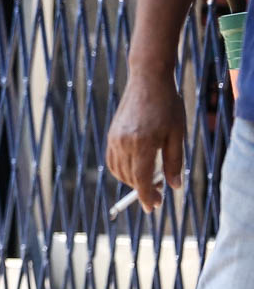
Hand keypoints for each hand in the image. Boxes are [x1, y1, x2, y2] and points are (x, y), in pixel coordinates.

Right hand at [105, 69, 186, 211]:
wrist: (148, 80)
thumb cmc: (168, 106)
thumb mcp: (177, 135)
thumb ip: (175, 162)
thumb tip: (174, 186)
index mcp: (143, 143)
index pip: (141, 179)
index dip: (147, 196)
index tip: (153, 208)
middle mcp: (124, 143)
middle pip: (129, 177)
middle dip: (143, 189)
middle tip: (161, 192)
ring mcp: (115, 138)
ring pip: (119, 171)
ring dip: (132, 180)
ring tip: (150, 179)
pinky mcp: (111, 134)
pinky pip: (113, 160)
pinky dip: (122, 169)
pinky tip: (137, 167)